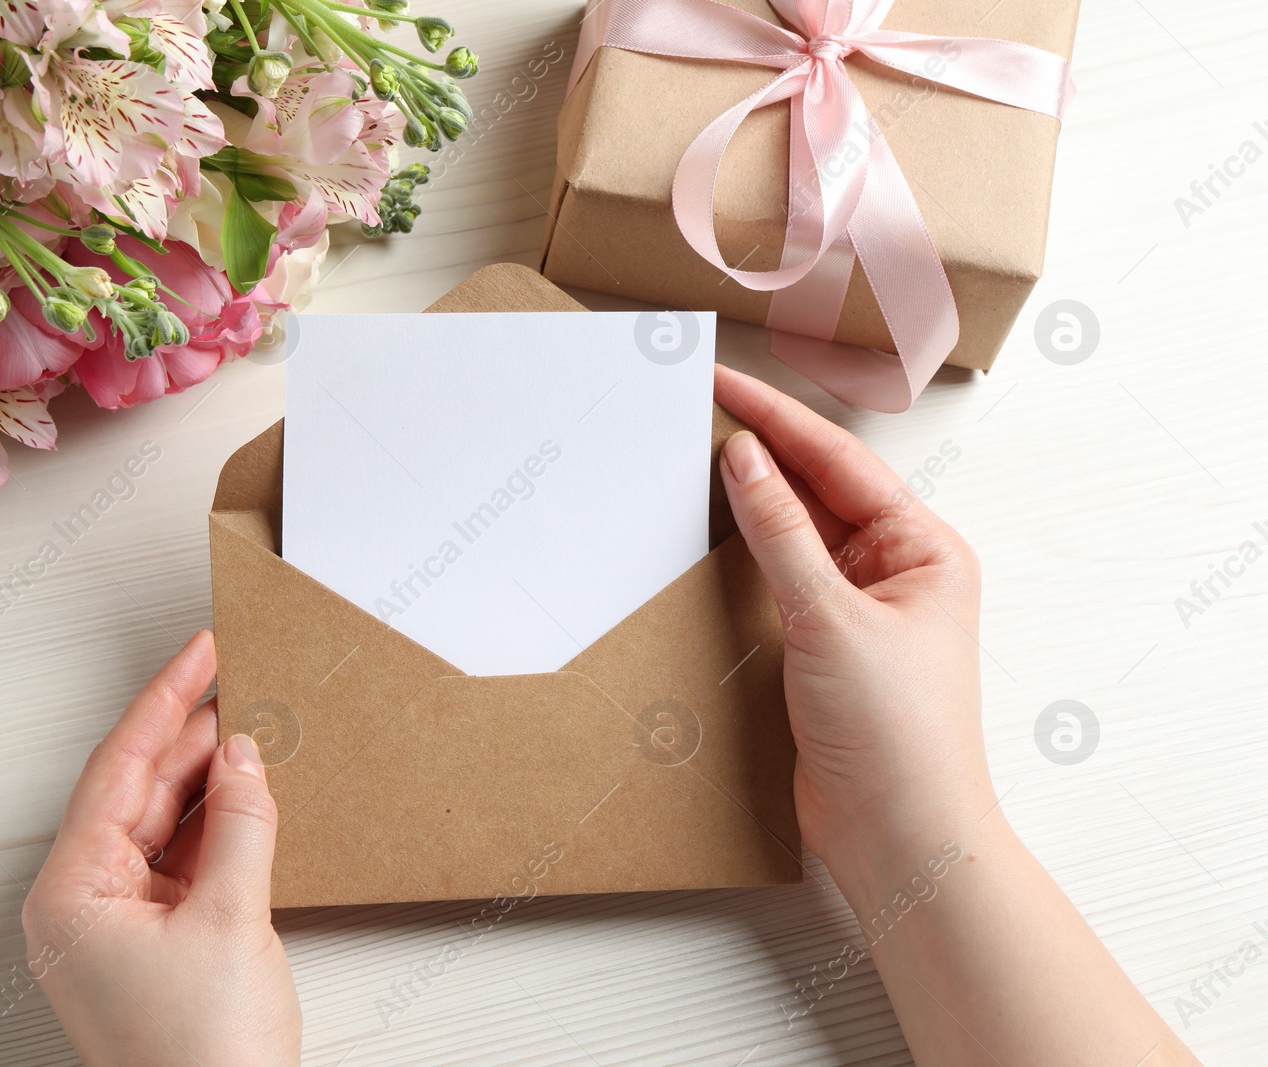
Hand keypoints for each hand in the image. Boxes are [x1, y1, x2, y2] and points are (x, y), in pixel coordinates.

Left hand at [23, 630, 300, 1066]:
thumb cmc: (202, 1055)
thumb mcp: (231, 920)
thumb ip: (239, 824)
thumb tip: (243, 754)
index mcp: (71, 892)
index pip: (118, 768)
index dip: (164, 701)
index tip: (199, 649)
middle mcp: (83, 901)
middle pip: (137, 788)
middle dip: (189, 732)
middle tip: (237, 675)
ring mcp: (119, 921)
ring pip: (162, 819)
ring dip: (207, 774)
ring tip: (251, 721)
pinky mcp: (155, 938)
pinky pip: (182, 856)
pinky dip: (217, 820)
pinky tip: (248, 787)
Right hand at [714, 369, 1200, 1065]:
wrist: (898, 836)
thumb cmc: (897, 734)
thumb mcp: (832, 618)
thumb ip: (783, 533)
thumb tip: (744, 458)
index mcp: (922, 548)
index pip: (837, 461)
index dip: (775, 419)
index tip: (722, 383)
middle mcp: (894, 569)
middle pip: (816, 489)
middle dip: (760, 450)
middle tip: (696, 407)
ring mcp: (857, 609)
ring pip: (793, 534)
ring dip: (748, 501)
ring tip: (691, 455)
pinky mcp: (822, 647)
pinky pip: (778, 580)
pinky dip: (743, 555)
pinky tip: (706, 533)